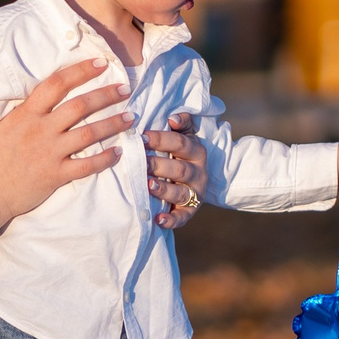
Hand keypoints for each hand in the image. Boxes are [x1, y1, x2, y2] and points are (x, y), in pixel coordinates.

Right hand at [0, 60, 127, 250]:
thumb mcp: (7, 124)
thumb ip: (30, 111)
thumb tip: (51, 95)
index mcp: (27, 113)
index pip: (57, 84)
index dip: (81, 71)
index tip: (102, 63)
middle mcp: (40, 129)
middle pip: (80, 106)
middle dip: (106, 95)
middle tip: (124, 89)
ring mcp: (49, 153)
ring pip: (89, 133)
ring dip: (113, 124)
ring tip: (131, 117)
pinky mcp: (55, 175)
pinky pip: (86, 165)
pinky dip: (105, 158)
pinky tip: (118, 152)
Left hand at [143, 111, 207, 229]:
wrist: (194, 179)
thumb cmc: (180, 153)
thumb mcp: (184, 135)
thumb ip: (181, 123)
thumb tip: (172, 118)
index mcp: (196, 151)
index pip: (180, 143)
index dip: (160, 139)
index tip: (141, 137)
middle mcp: (199, 172)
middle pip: (179, 169)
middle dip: (158, 165)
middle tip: (140, 162)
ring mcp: (196, 193)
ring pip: (181, 193)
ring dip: (164, 190)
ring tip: (148, 186)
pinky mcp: (190, 210)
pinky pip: (182, 217)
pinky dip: (171, 219)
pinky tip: (158, 219)